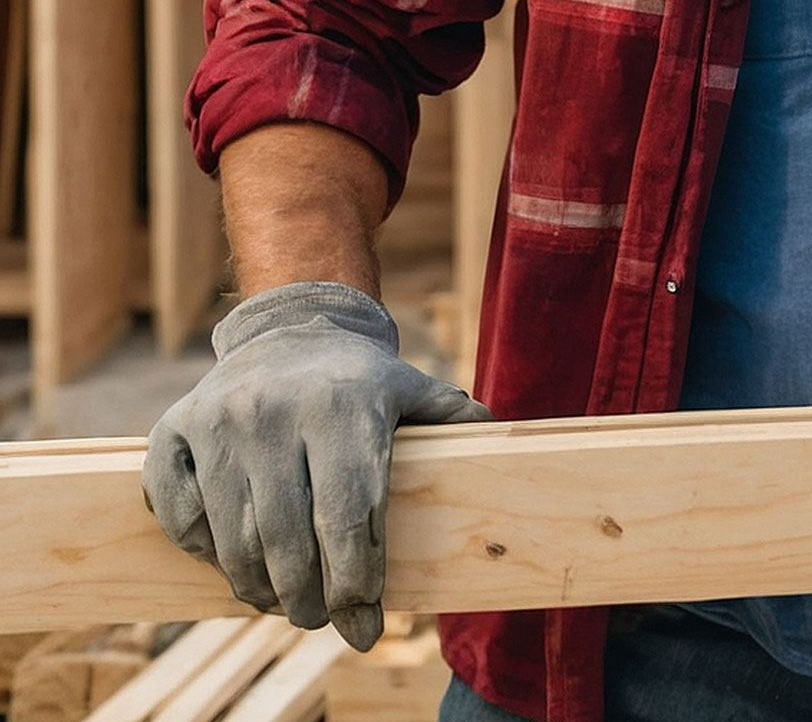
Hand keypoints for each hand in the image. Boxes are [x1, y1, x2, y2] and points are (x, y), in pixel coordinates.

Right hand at [144, 281, 487, 647]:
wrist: (290, 327)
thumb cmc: (358, 378)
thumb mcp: (410, 388)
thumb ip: (451, 418)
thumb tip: (498, 438)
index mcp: (341, 405)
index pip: (350, 514)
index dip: (358, 580)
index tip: (366, 624)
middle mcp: (274, 412)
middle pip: (289, 538)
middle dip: (308, 597)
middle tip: (321, 619)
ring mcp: (218, 422)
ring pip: (233, 537)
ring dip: (258, 586)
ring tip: (282, 602)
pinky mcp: (171, 432)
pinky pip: (178, 513)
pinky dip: (201, 549)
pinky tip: (230, 559)